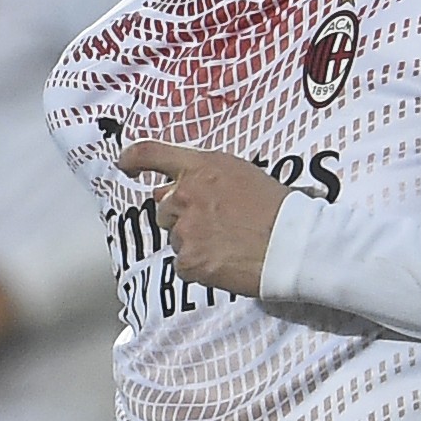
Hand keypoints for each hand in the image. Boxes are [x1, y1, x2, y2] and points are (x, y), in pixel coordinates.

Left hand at [114, 139, 290, 295]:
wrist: (294, 244)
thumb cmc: (278, 209)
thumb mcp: (243, 174)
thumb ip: (206, 176)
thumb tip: (177, 188)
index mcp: (202, 167)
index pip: (150, 153)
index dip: (132, 159)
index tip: (126, 165)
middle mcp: (187, 194)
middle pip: (163, 207)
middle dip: (181, 216)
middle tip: (215, 224)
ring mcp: (185, 229)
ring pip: (174, 237)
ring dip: (193, 242)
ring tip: (229, 243)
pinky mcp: (189, 260)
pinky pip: (183, 266)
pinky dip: (200, 267)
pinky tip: (225, 261)